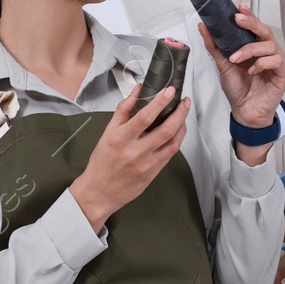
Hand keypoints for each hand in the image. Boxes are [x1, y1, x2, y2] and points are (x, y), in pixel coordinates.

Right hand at [69, 85, 190, 231]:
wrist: (100, 192)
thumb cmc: (102, 163)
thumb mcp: (107, 132)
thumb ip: (123, 110)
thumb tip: (137, 91)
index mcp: (120, 139)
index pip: (145, 116)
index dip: (160, 102)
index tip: (169, 91)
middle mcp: (135, 152)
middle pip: (166, 129)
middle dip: (180, 112)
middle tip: (184, 102)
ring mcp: (147, 164)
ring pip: (173, 142)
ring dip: (182, 125)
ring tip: (183, 114)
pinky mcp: (154, 172)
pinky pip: (171, 153)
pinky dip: (177, 139)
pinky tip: (178, 131)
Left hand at [198, 3, 284, 127]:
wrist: (245, 112)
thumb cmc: (239, 90)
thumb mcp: (222, 65)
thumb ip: (214, 46)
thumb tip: (204, 28)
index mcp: (254, 47)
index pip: (254, 26)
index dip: (249, 15)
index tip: (239, 7)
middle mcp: (266, 53)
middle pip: (265, 30)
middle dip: (251, 23)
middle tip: (238, 20)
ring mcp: (276, 63)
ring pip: (269, 45)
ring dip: (250, 49)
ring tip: (236, 58)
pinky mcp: (282, 74)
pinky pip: (276, 61)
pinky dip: (262, 63)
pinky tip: (252, 70)